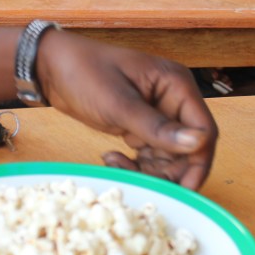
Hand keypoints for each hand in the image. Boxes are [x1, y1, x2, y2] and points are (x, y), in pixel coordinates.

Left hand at [36, 30, 217, 189]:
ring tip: (116, 164)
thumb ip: (157, 127)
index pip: (204, 129)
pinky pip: (149, 155)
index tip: (184, 188)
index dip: (198, 160)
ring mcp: (156, 114)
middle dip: (170, 170)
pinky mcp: (139, 126)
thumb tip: (198, 144)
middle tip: (145, 184)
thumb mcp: (119, 103)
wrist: (49, 67)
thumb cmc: (84, 72)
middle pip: (189, 147)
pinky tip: (110, 158)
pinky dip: (135, 164)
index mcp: (176, 85)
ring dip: (148, 169)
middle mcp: (172, 99)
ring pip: (168, 156)